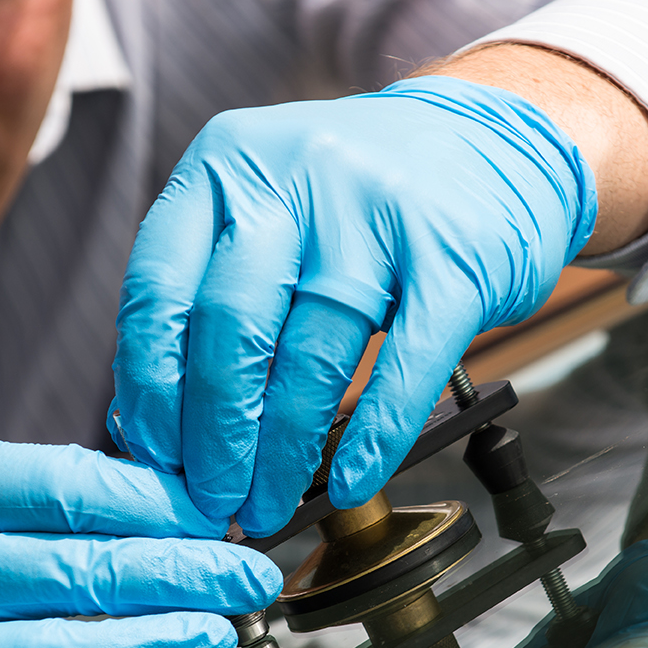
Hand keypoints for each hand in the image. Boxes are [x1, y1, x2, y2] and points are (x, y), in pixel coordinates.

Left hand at [109, 75, 596, 534]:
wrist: (496, 143)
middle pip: (231, 330)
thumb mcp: (272, 212)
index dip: (151, 388)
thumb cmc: (363, 199)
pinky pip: (405, 369)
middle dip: (215, 436)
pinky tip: (352, 481)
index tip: (158, 454)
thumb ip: (209, 291)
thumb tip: (151, 417)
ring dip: (283, 455)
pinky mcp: (456, 260)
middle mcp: (298, 177)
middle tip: (214, 497)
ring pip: (312, 358)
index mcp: (231, 163)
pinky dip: (374, 440)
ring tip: (268, 504)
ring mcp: (380, 215)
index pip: (159, 289)